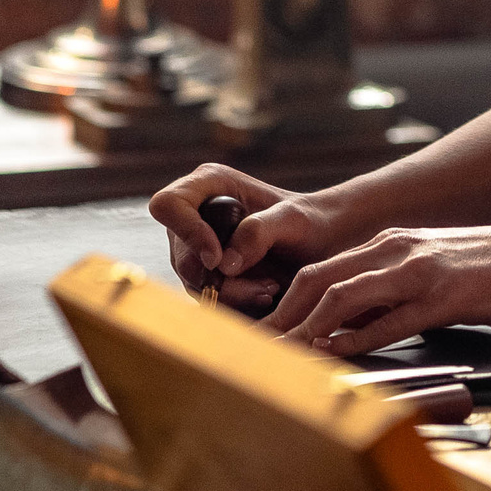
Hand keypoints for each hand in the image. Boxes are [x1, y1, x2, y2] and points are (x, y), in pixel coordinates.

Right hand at [148, 164, 350, 314]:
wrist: (322, 247)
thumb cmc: (309, 222)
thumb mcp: (293, 219)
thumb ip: (259, 231)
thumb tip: (223, 264)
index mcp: (209, 185)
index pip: (168, 205)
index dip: (186, 232)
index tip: (218, 258)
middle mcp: (194, 216)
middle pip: (181, 256)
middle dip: (221, 280)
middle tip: (265, 286)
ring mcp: (196, 249)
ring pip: (193, 284)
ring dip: (233, 296)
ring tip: (271, 290)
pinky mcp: (206, 277)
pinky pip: (208, 300)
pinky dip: (236, 305)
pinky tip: (265, 297)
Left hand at [262, 222, 490, 357]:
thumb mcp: (431, 272)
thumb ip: (389, 294)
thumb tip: (349, 327)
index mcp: (390, 245)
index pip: (320, 271)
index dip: (284, 303)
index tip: (262, 334)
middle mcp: (395, 251)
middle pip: (317, 280)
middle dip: (280, 317)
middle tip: (255, 351)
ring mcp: (418, 272)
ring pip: (342, 296)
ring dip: (306, 330)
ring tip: (282, 358)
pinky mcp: (443, 297)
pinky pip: (389, 319)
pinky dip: (356, 339)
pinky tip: (336, 356)